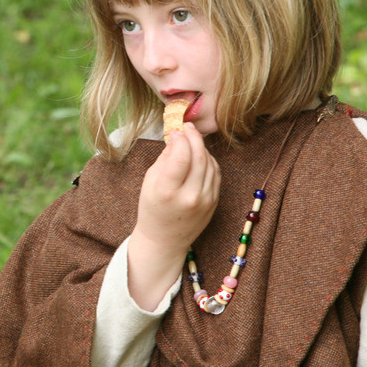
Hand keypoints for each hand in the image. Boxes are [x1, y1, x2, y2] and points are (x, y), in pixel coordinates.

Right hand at [126, 123, 220, 309]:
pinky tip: (199, 155)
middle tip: (188, 127)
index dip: (180, 138)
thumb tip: (177, 136)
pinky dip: (209, 161)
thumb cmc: (152, 208)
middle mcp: (189, 196)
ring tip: (192, 140)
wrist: (164, 240)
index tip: (176, 130)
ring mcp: (205, 201)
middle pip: (199, 157)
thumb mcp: (150, 181)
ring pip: (210, 164)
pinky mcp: (214, 202)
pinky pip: (216, 174)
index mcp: (168, 191)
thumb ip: (165, 158)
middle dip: (194, 137)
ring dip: (202, 148)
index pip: (181, 156)